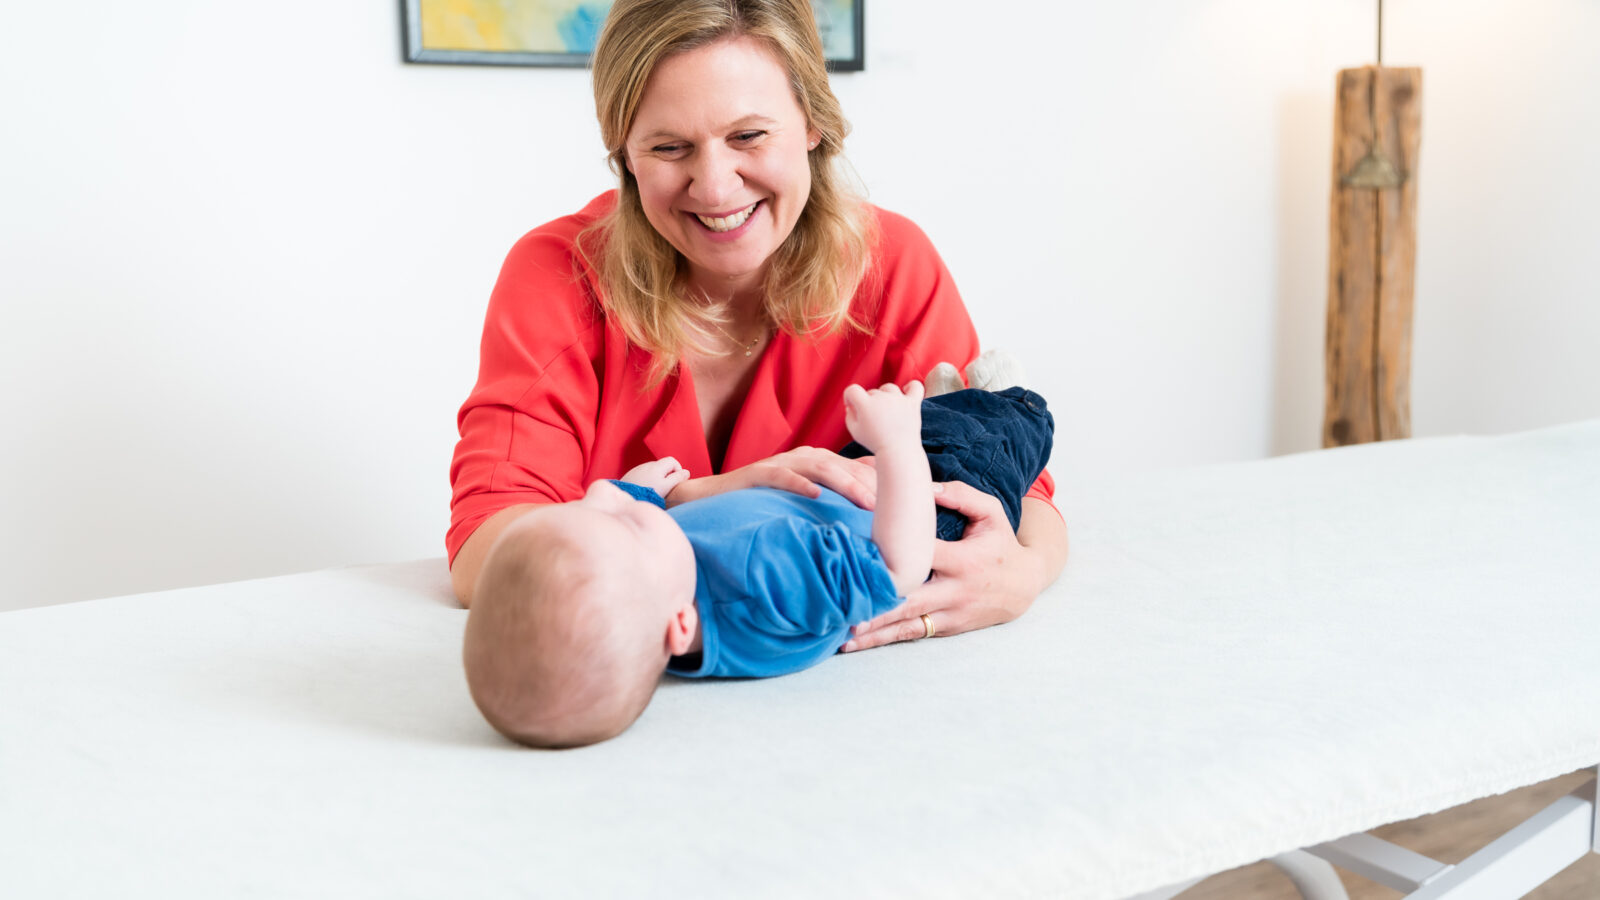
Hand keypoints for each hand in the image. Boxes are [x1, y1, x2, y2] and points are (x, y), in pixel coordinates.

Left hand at [619, 456, 691, 498]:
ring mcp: (637, 470)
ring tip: (655, 491)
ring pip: (653, 471)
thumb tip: (686, 472)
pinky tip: (645, 491)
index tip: (677, 481)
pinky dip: (648, 481)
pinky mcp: (630, 476)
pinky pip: (643, 475)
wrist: (626, 497)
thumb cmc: (648, 493)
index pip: (672, 460)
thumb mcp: (667, 486)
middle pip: (662, 466)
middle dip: (667, 475)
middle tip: (667, 489)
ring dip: (657, 478)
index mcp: (657, 465)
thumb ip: (677, 478)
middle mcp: (647, 465)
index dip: (678, 469)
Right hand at [665, 446, 877, 509]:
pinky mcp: (759, 473)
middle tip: (894, 503)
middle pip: (843, 465)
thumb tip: (867, 511)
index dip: (880, 479)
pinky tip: (816, 495)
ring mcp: (781, 462)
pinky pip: (783, 476)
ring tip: (866, 501)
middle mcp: (802, 457)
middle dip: (870, 482)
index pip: (854, 466)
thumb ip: (830, 497)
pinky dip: (800, 484)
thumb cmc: (763, 500)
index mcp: (816, 461)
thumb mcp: (802, 496)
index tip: (903, 497)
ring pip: (820, 468)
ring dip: (845, 483)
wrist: (713, 496)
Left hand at [840, 480, 1041, 651]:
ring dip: (876, 632)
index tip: (860, 555)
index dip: (893, 556)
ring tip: (843, 638)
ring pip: (908, 625)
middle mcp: (955, 590)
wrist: (1025, 585)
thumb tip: (925, 488)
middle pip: (911, 601)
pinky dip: (886, 639)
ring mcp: (951, 613)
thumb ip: (960, 495)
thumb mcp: (991, 513)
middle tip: (844, 612)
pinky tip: (859, 643)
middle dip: (878, 608)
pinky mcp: (948, 627)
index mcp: (963, 559)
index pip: (923, 556)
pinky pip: (913, 634)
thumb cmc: (1000, 543)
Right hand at [842, 381, 923, 456]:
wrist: (898, 452)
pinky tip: (906, 393)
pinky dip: (911, 387)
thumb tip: (852, 405)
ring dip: (885, 396)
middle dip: (868, 403)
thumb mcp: (854, 431)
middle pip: (872, 392)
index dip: (849, 397)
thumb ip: (850, 415)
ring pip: (888, 388)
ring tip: (886, 411)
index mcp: (865, 404)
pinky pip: (915, 386)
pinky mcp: (913, 403)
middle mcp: (882, 398)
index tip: (851, 406)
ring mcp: (899, 399)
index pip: (852, 390)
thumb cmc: (875, 443)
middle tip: (873, 420)